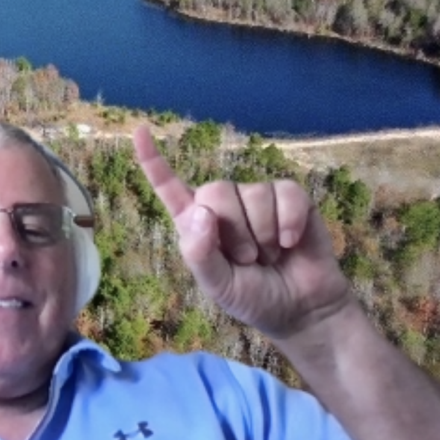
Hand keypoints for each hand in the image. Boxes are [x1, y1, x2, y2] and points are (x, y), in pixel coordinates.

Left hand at [131, 123, 354, 343]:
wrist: (299, 307)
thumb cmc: (251, 297)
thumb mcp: (217, 285)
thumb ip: (201, 253)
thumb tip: (199, 211)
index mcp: (195, 224)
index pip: (170, 187)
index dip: (154, 161)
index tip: (140, 132)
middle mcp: (224, 205)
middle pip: (215, 190)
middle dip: (232, 231)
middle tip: (246, 260)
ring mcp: (258, 199)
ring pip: (252, 193)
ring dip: (262, 233)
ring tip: (269, 256)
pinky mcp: (291, 198)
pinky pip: (286, 193)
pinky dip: (288, 221)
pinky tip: (290, 243)